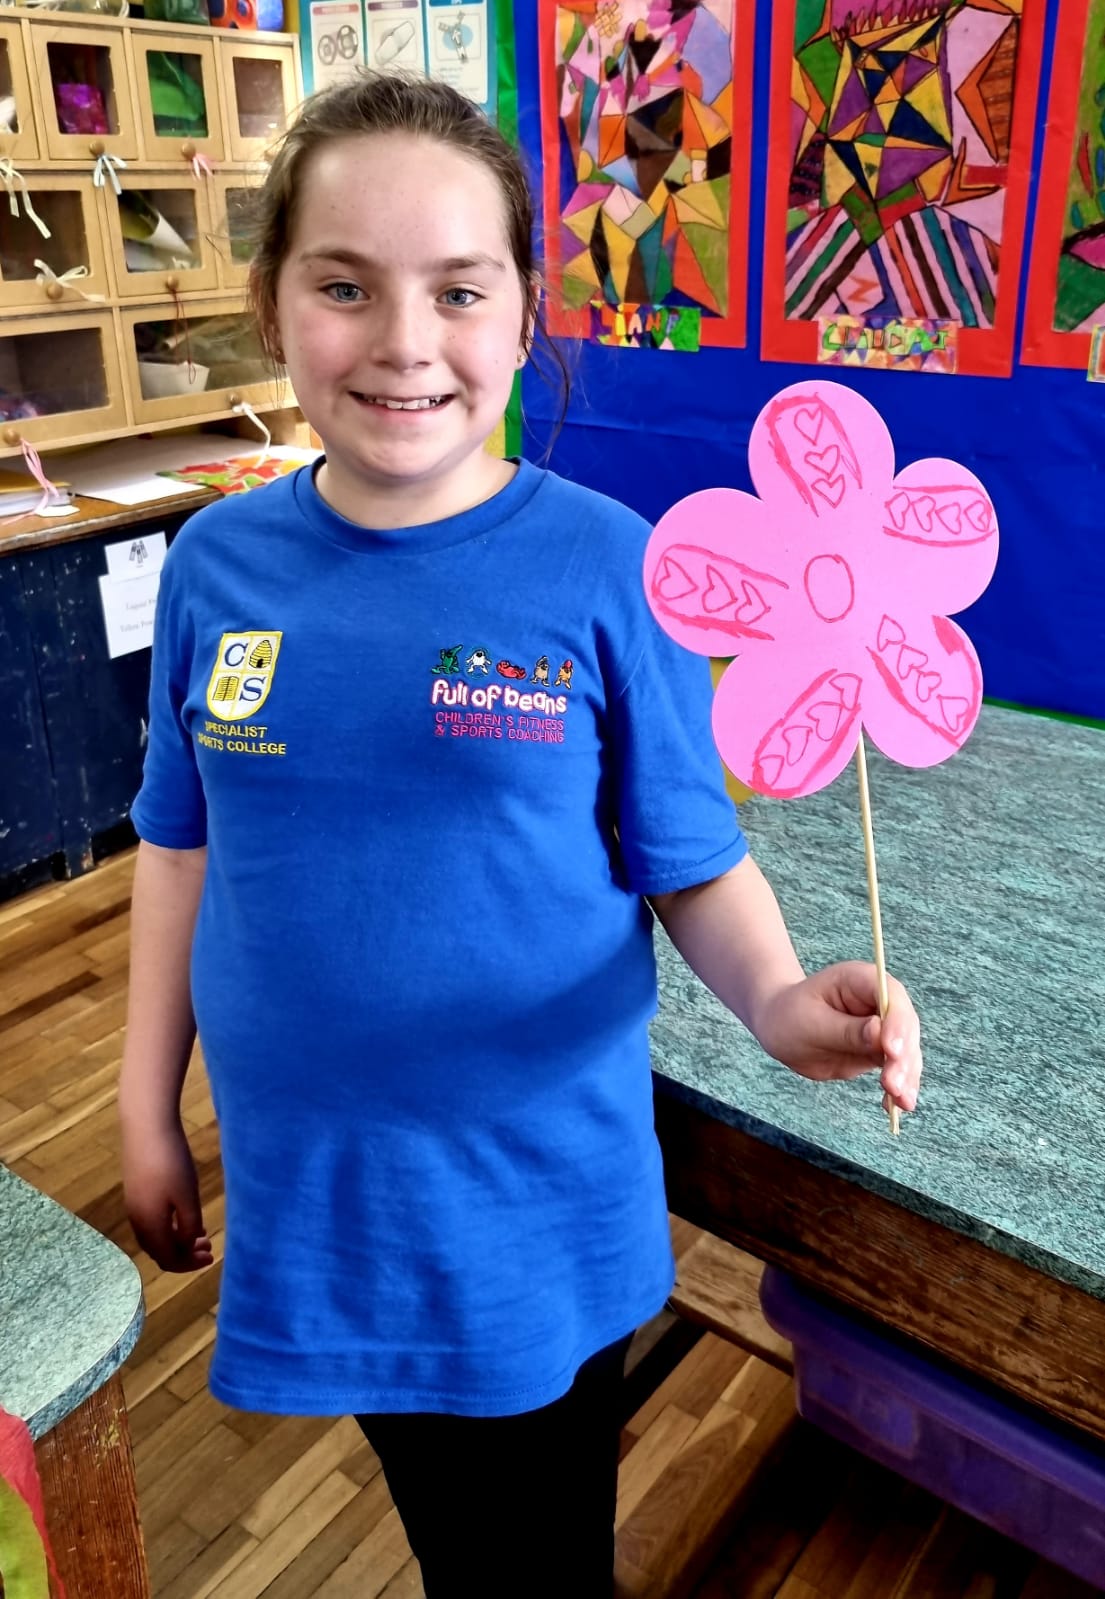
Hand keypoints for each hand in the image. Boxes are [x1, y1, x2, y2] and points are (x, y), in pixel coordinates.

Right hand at [121, 1115, 213, 1271]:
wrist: (146, 1127)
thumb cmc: (171, 1162)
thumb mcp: (187, 1196)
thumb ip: (188, 1225)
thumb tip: (187, 1244)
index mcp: (149, 1226)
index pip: (167, 1259)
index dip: (189, 1264)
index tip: (211, 1257)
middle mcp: (137, 1220)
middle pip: (159, 1250)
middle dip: (184, 1254)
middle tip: (209, 1247)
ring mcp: (133, 1205)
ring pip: (155, 1235)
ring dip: (178, 1240)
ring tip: (201, 1234)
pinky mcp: (135, 1191)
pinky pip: (152, 1220)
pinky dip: (170, 1226)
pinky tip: (186, 1215)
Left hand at [755, 962, 921, 1113]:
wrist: (778, 1028)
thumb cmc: (789, 1016)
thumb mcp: (810, 1022)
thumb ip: (845, 1030)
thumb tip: (880, 1034)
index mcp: (860, 980)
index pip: (890, 996)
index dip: (896, 1022)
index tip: (890, 1049)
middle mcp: (878, 1001)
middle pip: (904, 1026)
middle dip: (903, 1056)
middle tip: (893, 1084)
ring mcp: (883, 1027)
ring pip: (907, 1051)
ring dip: (906, 1076)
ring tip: (901, 1102)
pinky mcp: (880, 1051)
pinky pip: (897, 1069)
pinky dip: (900, 1087)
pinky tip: (897, 1105)